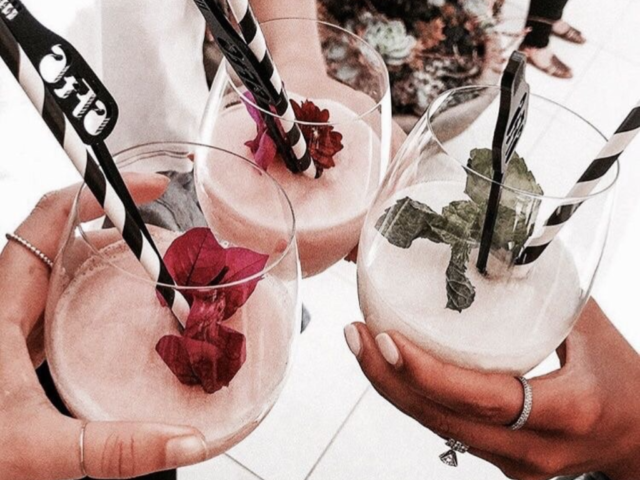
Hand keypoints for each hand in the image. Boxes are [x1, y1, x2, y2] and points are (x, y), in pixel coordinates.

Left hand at [0, 174, 208, 479]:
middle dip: (118, 228)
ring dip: (107, 262)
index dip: (100, 191)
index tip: (150, 187)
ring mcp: (12, 327)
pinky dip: (95, 298)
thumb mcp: (34, 447)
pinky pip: (62, 307)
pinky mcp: (17, 351)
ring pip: (63, 273)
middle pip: (64, 241)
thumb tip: (184, 439)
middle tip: (166, 237)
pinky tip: (121, 322)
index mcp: (2, 307)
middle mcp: (6, 306)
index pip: (51, 219)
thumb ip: (114, 449)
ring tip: (154, 270)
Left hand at [345, 299, 639, 479]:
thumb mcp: (595, 334)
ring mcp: (513, 463)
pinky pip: (447, 429)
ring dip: (394, 388)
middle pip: (441, 418)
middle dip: (388, 378)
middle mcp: (531, 448)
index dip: (427, 372)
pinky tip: (393, 367)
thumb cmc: (626, 385)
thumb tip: (506, 251)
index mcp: (564, 411)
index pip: (480, 397)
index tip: (385, 338)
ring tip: (362, 345)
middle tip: (355, 334)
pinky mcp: (500, 463)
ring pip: (437, 427)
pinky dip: (417, 397)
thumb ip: (551, 293)